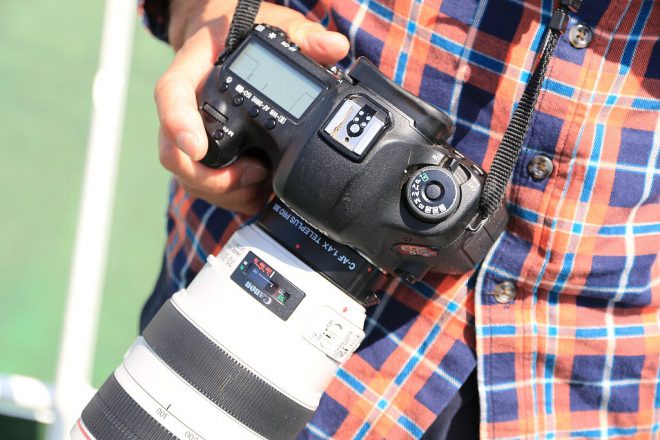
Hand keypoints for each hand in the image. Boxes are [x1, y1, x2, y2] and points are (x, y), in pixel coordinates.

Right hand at [155, 0, 349, 213]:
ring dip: (224, 193)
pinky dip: (232, 198)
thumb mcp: (272, 24)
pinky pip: (205, 187)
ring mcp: (189, 135)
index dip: (177, 123)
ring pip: (189, 178)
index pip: (172, 95)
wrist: (221, 41)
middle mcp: (184, 108)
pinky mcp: (203, 156)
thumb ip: (302, 34)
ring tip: (262, 184)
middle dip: (211, 177)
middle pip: (174, 152)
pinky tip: (259, 192)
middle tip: (256, 173)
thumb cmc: (241, 33)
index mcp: (192, 71)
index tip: (195, 148)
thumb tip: (334, 46)